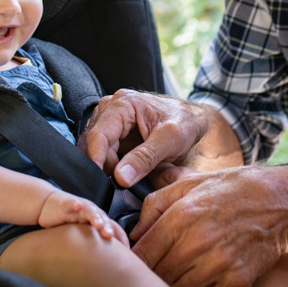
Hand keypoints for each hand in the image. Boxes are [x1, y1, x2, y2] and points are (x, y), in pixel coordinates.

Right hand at [38, 190, 129, 246]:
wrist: (50, 206)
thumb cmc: (68, 221)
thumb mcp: (82, 235)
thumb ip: (93, 246)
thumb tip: (105, 267)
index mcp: (98, 221)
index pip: (113, 228)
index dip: (120, 236)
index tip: (126, 249)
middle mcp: (91, 214)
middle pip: (103, 219)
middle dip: (107, 227)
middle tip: (110, 236)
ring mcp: (80, 209)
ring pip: (90, 211)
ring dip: (95, 216)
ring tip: (98, 224)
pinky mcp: (66, 205)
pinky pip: (71, 204)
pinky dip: (74, 204)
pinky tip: (77, 206)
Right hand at [79, 89, 210, 186]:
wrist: (191, 119)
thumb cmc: (184, 123)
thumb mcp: (170, 140)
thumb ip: (145, 158)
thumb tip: (120, 177)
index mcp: (123, 103)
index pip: (99, 134)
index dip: (97, 160)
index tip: (100, 182)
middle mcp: (111, 107)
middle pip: (96, 144)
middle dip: (106, 166)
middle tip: (124, 183)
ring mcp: (110, 118)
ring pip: (97, 149)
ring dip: (108, 166)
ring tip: (129, 176)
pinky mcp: (113, 131)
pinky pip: (103, 151)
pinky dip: (112, 164)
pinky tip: (127, 171)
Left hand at [129, 165, 287, 286]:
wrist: (280, 202)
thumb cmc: (230, 190)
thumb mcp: (189, 184)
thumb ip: (155, 205)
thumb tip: (133, 231)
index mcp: (182, 214)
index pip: (143, 253)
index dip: (134, 262)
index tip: (132, 263)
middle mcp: (198, 241)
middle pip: (158, 276)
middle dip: (150, 277)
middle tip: (150, 274)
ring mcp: (219, 264)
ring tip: (171, 281)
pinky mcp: (237, 281)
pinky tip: (194, 286)